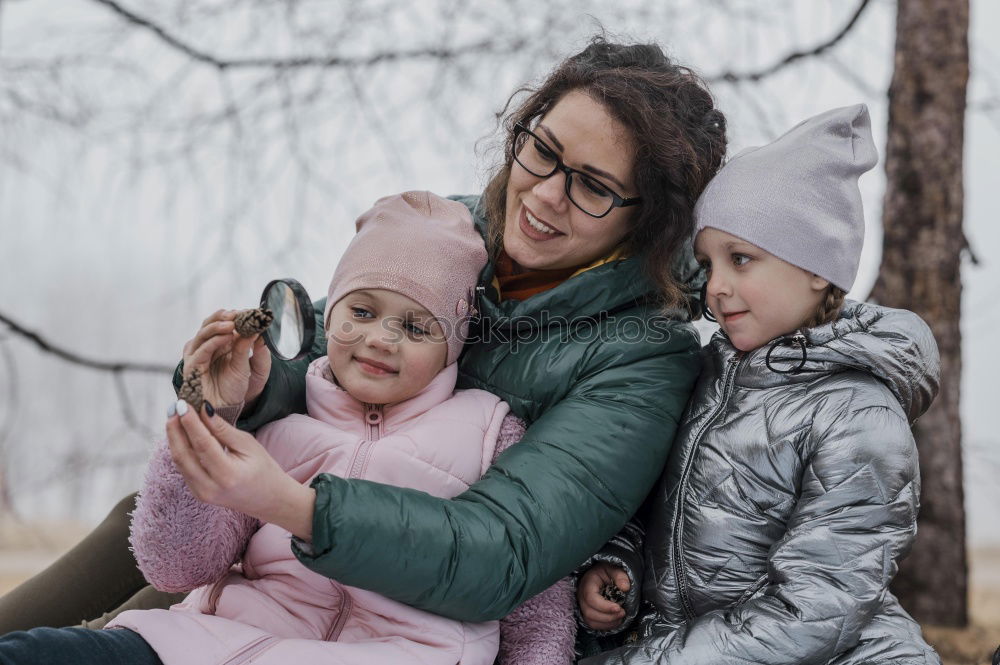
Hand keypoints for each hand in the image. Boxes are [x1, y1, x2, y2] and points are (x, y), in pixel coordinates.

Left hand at [166, 399, 314, 539]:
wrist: (269, 499)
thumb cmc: (264, 469)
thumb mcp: (248, 445)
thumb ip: (223, 429)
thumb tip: (204, 410)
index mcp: (227, 474)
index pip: (202, 444)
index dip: (190, 423)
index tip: (182, 404)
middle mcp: (210, 487)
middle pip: (183, 454)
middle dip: (175, 429)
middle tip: (174, 408)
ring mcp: (201, 493)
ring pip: (179, 462)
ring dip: (174, 438)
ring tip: (174, 417)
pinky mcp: (197, 494)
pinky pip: (183, 469)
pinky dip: (180, 449)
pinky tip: (181, 435)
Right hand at [182, 310, 270, 406]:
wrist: (227, 409)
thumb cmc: (236, 388)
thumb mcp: (248, 366)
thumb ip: (249, 348)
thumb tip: (256, 329)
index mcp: (220, 343)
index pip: (222, 323)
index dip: (233, 316)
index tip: (247, 311)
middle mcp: (206, 347)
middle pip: (208, 324)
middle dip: (222, 317)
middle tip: (236, 314)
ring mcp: (197, 355)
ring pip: (203, 334)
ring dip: (217, 326)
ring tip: (232, 324)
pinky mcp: (192, 367)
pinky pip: (201, 350)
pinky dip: (213, 342)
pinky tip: (227, 337)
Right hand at [578, 562, 630, 630]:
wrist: (601, 575)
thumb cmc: (607, 572)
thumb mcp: (613, 569)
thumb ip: (620, 576)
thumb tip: (625, 588)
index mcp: (587, 583)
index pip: (591, 598)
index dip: (604, 606)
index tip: (618, 608)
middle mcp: (582, 596)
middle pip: (589, 612)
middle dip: (608, 617)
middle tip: (622, 613)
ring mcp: (583, 606)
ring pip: (590, 621)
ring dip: (607, 623)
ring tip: (620, 617)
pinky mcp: (588, 613)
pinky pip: (593, 624)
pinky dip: (605, 626)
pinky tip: (615, 620)